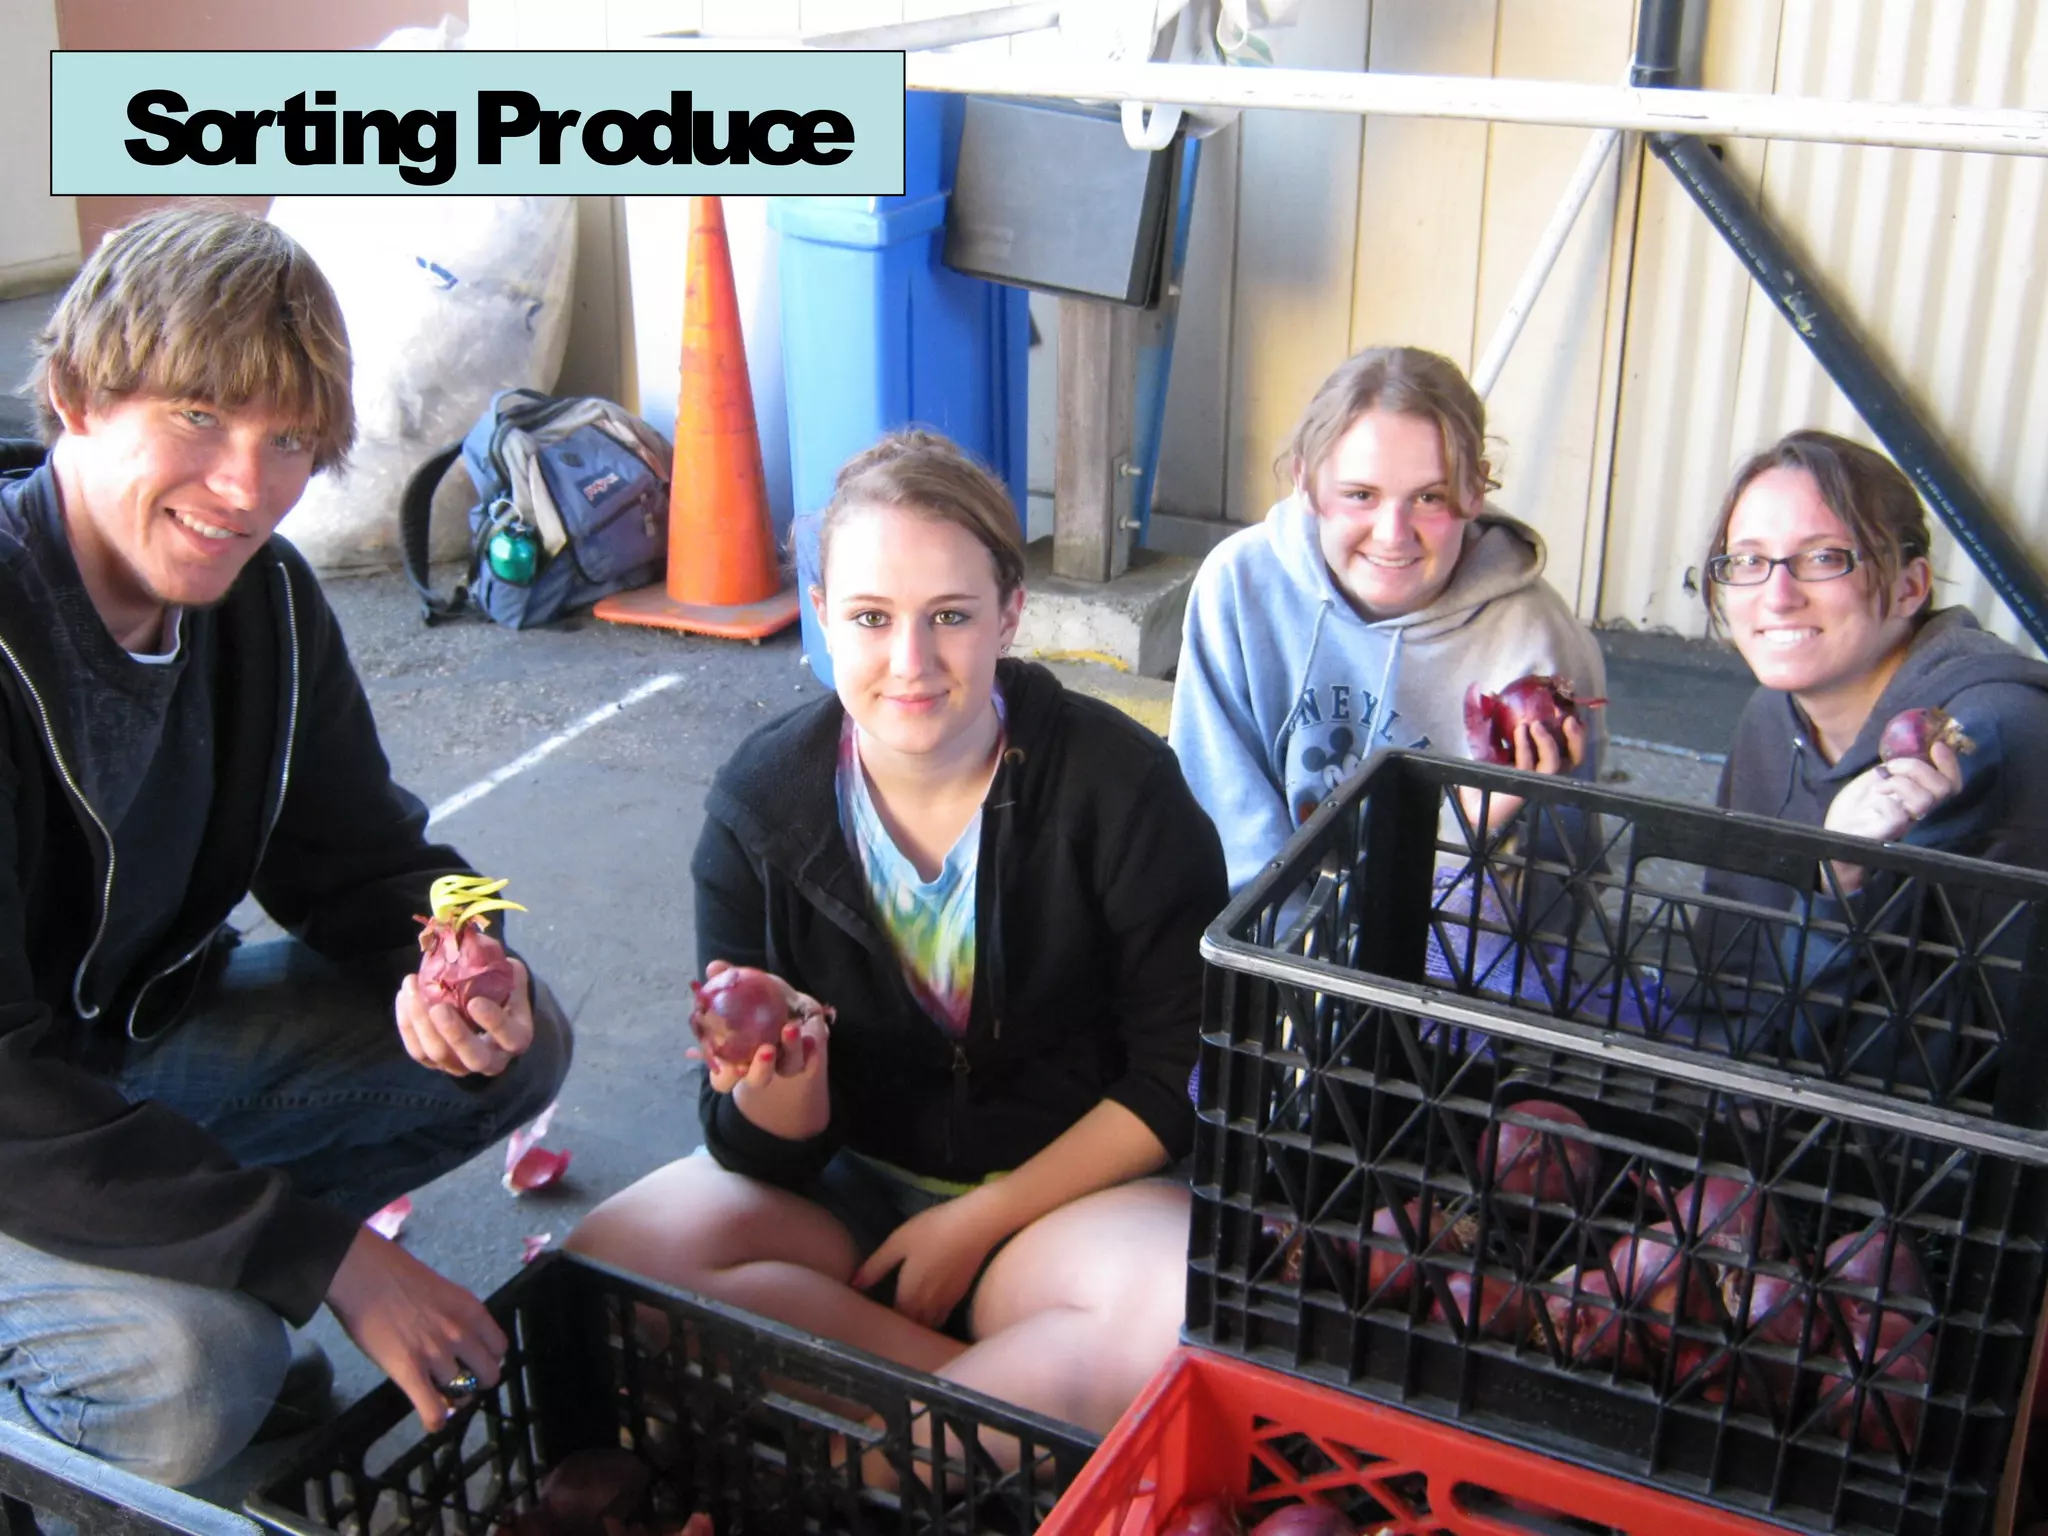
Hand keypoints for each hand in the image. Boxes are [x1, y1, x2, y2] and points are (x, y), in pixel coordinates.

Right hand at [325, 1227, 506, 1433]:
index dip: (488, 1359)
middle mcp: (461, 1334)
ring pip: (461, 1393)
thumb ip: (458, 1318)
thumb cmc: (398, 1277)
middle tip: (458, 1381)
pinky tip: (432, 1422)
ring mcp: (436, 1354)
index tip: (475, 1362)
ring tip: (437, 1394)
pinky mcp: (409, 1371)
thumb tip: (461, 1343)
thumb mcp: (444, 1293)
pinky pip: (433, 1409)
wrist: (364, 1274)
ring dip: (451, 1397)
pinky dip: (435, 1420)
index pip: (499, 1347)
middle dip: (476, 1382)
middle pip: (488, 1375)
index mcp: (472, 1311)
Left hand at [394, 958, 534, 1076]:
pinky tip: (404, 998)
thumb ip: (498, 962)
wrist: (486, 1013)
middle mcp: (491, 1060)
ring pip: (438, 1055)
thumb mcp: (509, 975)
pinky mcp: (436, 1063)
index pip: (509, 1037)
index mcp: (516, 1038)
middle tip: (438, 1007)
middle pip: (472, 1058)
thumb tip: (471, 937)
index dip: (493, 1022)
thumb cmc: (500, 992)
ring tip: (411, 990)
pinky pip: (417, 1051)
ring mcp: (460, 1065)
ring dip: (421, 1024)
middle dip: (453, 1033)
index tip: (475, 1001)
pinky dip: (407, 1025)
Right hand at [689, 962, 831, 1140]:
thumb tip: (713, 968)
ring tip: (790, 1028)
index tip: (730, 1066)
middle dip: (761, 1069)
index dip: (725, 1076)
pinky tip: (813, 1036)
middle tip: (766, 1050)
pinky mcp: (809, 1058)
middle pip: (757, 1080)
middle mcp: (762, 1068)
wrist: (791, 1014)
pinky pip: (812, 1059)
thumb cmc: (759, 1004)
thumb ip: (727, 981)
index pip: (723, 1079)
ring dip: (791, 1050)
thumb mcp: (745, 989)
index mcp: (736, 1062)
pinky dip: (812, 1049)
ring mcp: (787, 1065)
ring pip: (789, 1068)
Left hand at [851, 1190, 1008, 1330]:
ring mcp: (947, 1302)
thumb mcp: (898, 1242)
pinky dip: (934, 1319)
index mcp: (910, 1294)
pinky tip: (929, 1309)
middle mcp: (928, 1306)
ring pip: (930, 1325)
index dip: (886, 1323)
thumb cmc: (933, 1230)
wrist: (977, 1225)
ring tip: (909, 1321)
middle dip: (903, 1328)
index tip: (875, 1321)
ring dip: (919, 1327)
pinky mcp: (960, 1295)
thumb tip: (854, 1284)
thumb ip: (876, 1266)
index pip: (895, 1321)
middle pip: (913, 1327)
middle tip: (890, 1324)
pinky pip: (943, 1317)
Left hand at [1457, 715, 1589, 836]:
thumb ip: (1494, 723)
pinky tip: (1521, 730)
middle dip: (1577, 738)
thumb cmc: (1479, 771)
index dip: (1573, 730)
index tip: (1568, 711)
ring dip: (1548, 740)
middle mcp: (1543, 770)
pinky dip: (1530, 746)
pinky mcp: (1526, 785)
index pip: (1566, 745)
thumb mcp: (1488, 741)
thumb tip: (1490, 694)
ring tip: (1535, 724)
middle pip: (1574, 757)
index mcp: (1540, 758)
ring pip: (1557, 762)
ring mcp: (1536, 779)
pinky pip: (1535, 766)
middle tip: (1570, 719)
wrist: (1469, 800)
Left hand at [1822, 743, 1963, 893]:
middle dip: (1918, 768)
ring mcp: (1903, 824)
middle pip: (1943, 789)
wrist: (1836, 831)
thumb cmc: (1858, 803)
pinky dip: (1885, 802)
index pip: (1951, 784)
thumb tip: (1912, 746)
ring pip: (1923, 801)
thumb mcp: (1879, 777)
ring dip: (1898, 784)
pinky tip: (1874, 801)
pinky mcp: (1885, 833)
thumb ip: (1898, 768)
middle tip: (1891, 768)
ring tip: (1879, 786)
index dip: (1951, 765)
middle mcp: (1916, 811)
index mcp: (1918, 796)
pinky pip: (1897, 817)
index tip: (1937, 746)